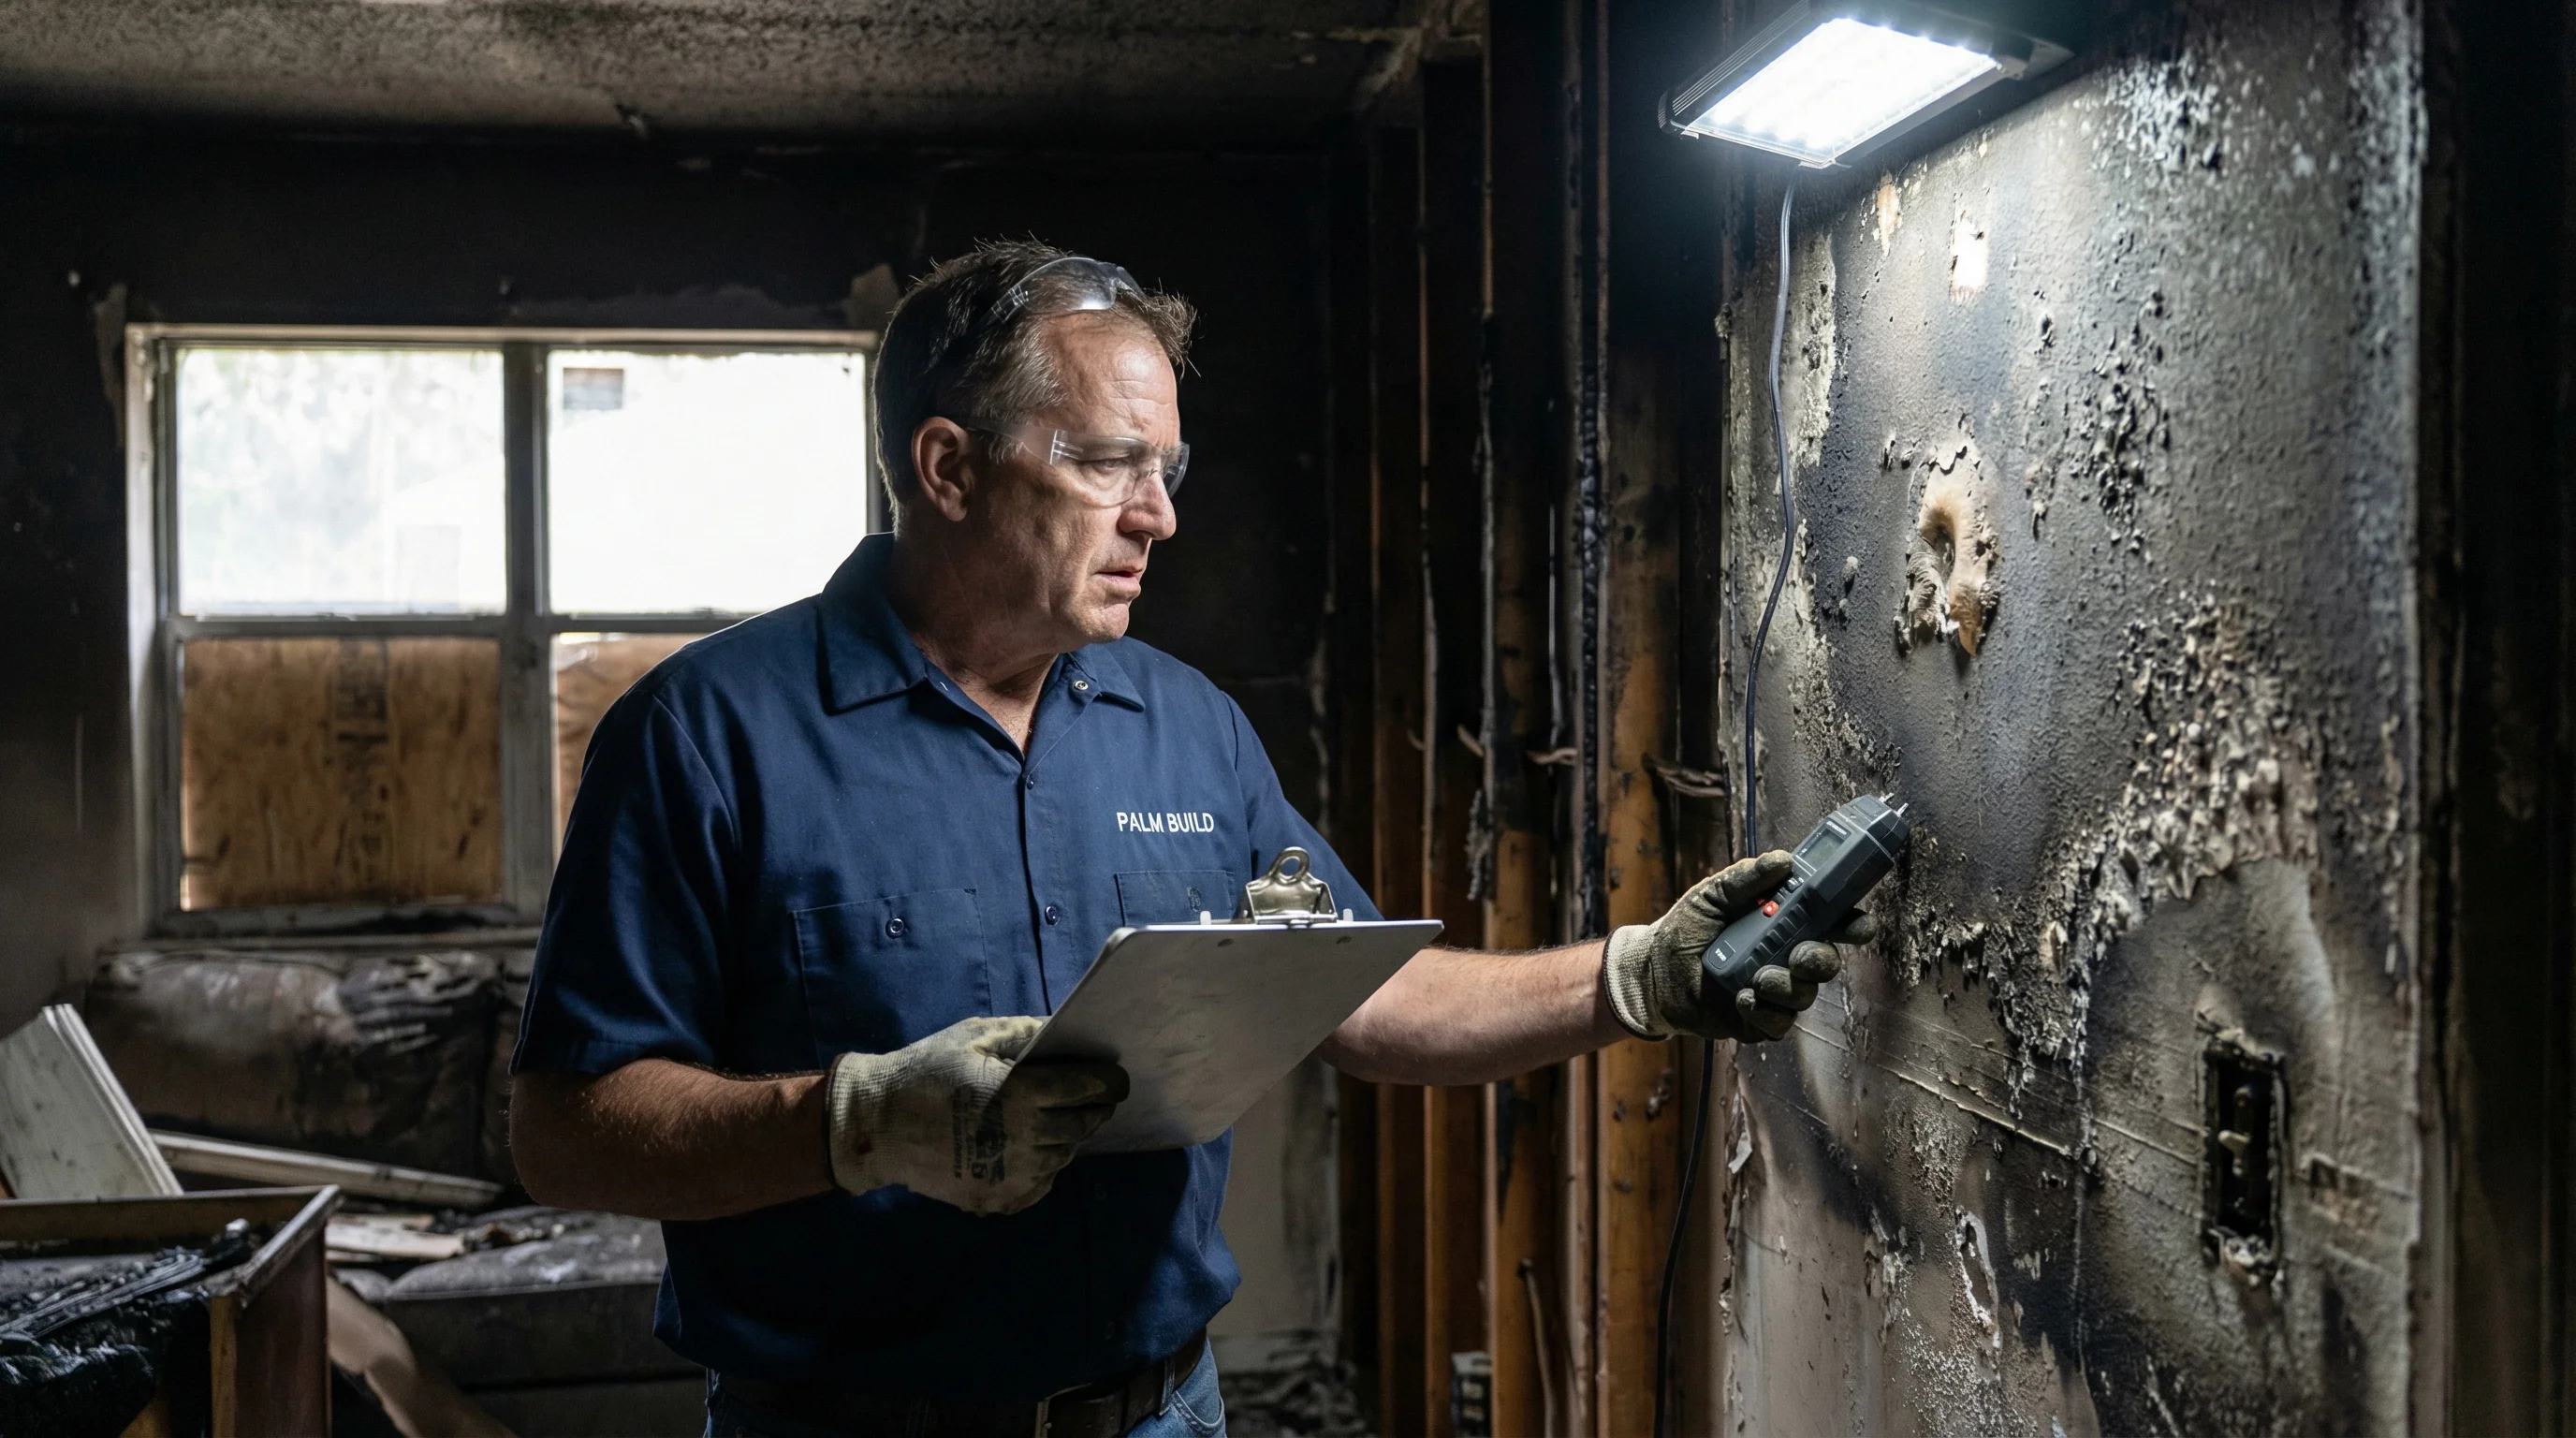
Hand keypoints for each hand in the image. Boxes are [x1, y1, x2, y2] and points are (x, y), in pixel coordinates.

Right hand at [824, 1015, 1126, 1214]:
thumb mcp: (974, 1038)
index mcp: (1022, 1094)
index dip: (1108, 1082)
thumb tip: (1066, 1031)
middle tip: (1093, 1099)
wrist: (877, 1127)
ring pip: (1063, 1157)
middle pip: (1083, 1126)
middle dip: (1094, 1110)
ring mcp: (1012, 1175)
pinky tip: (1030, 1149)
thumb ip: (1026, 1034)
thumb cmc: (925, 1073)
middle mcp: (1026, 1139)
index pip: (1087, 1089)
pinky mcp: (997, 1198)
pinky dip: (1044, 1167)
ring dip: (1067, 1138)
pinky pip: (1040, 1185)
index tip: (1116, 1079)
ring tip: (1055, 1121)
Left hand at [1600, 852, 1877, 1042]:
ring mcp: (1773, 991)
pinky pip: (1779, 1024)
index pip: (1829, 923)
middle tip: (1799, 954)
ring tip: (1757, 977)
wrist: (1652, 969)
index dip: (1850, 924)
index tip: (1859, 924)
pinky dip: (1766, 1012)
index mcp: (1782, 924)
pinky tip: (1743, 998)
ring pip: (1804, 995)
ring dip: (1787, 986)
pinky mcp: (1756, 1021)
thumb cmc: (1687, 928)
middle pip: (1825, 962)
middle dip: (1820, 959)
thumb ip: (1746, 878)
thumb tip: (1783, 860)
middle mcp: (1784, 958)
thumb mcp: (1712, 895)